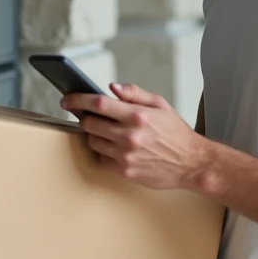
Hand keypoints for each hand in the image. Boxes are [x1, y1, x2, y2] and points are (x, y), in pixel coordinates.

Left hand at [61, 83, 210, 189]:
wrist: (191, 162)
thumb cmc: (176, 132)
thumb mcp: (160, 105)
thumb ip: (135, 93)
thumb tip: (112, 87)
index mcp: (137, 115)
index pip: (98, 103)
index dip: (77, 100)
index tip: (67, 99)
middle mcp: (129, 135)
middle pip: (89, 123)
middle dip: (85, 118)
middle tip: (90, 116)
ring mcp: (126, 155)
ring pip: (92, 141)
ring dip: (94, 135)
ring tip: (108, 132)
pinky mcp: (125, 171)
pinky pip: (101, 158)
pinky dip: (103, 152)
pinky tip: (115, 148)